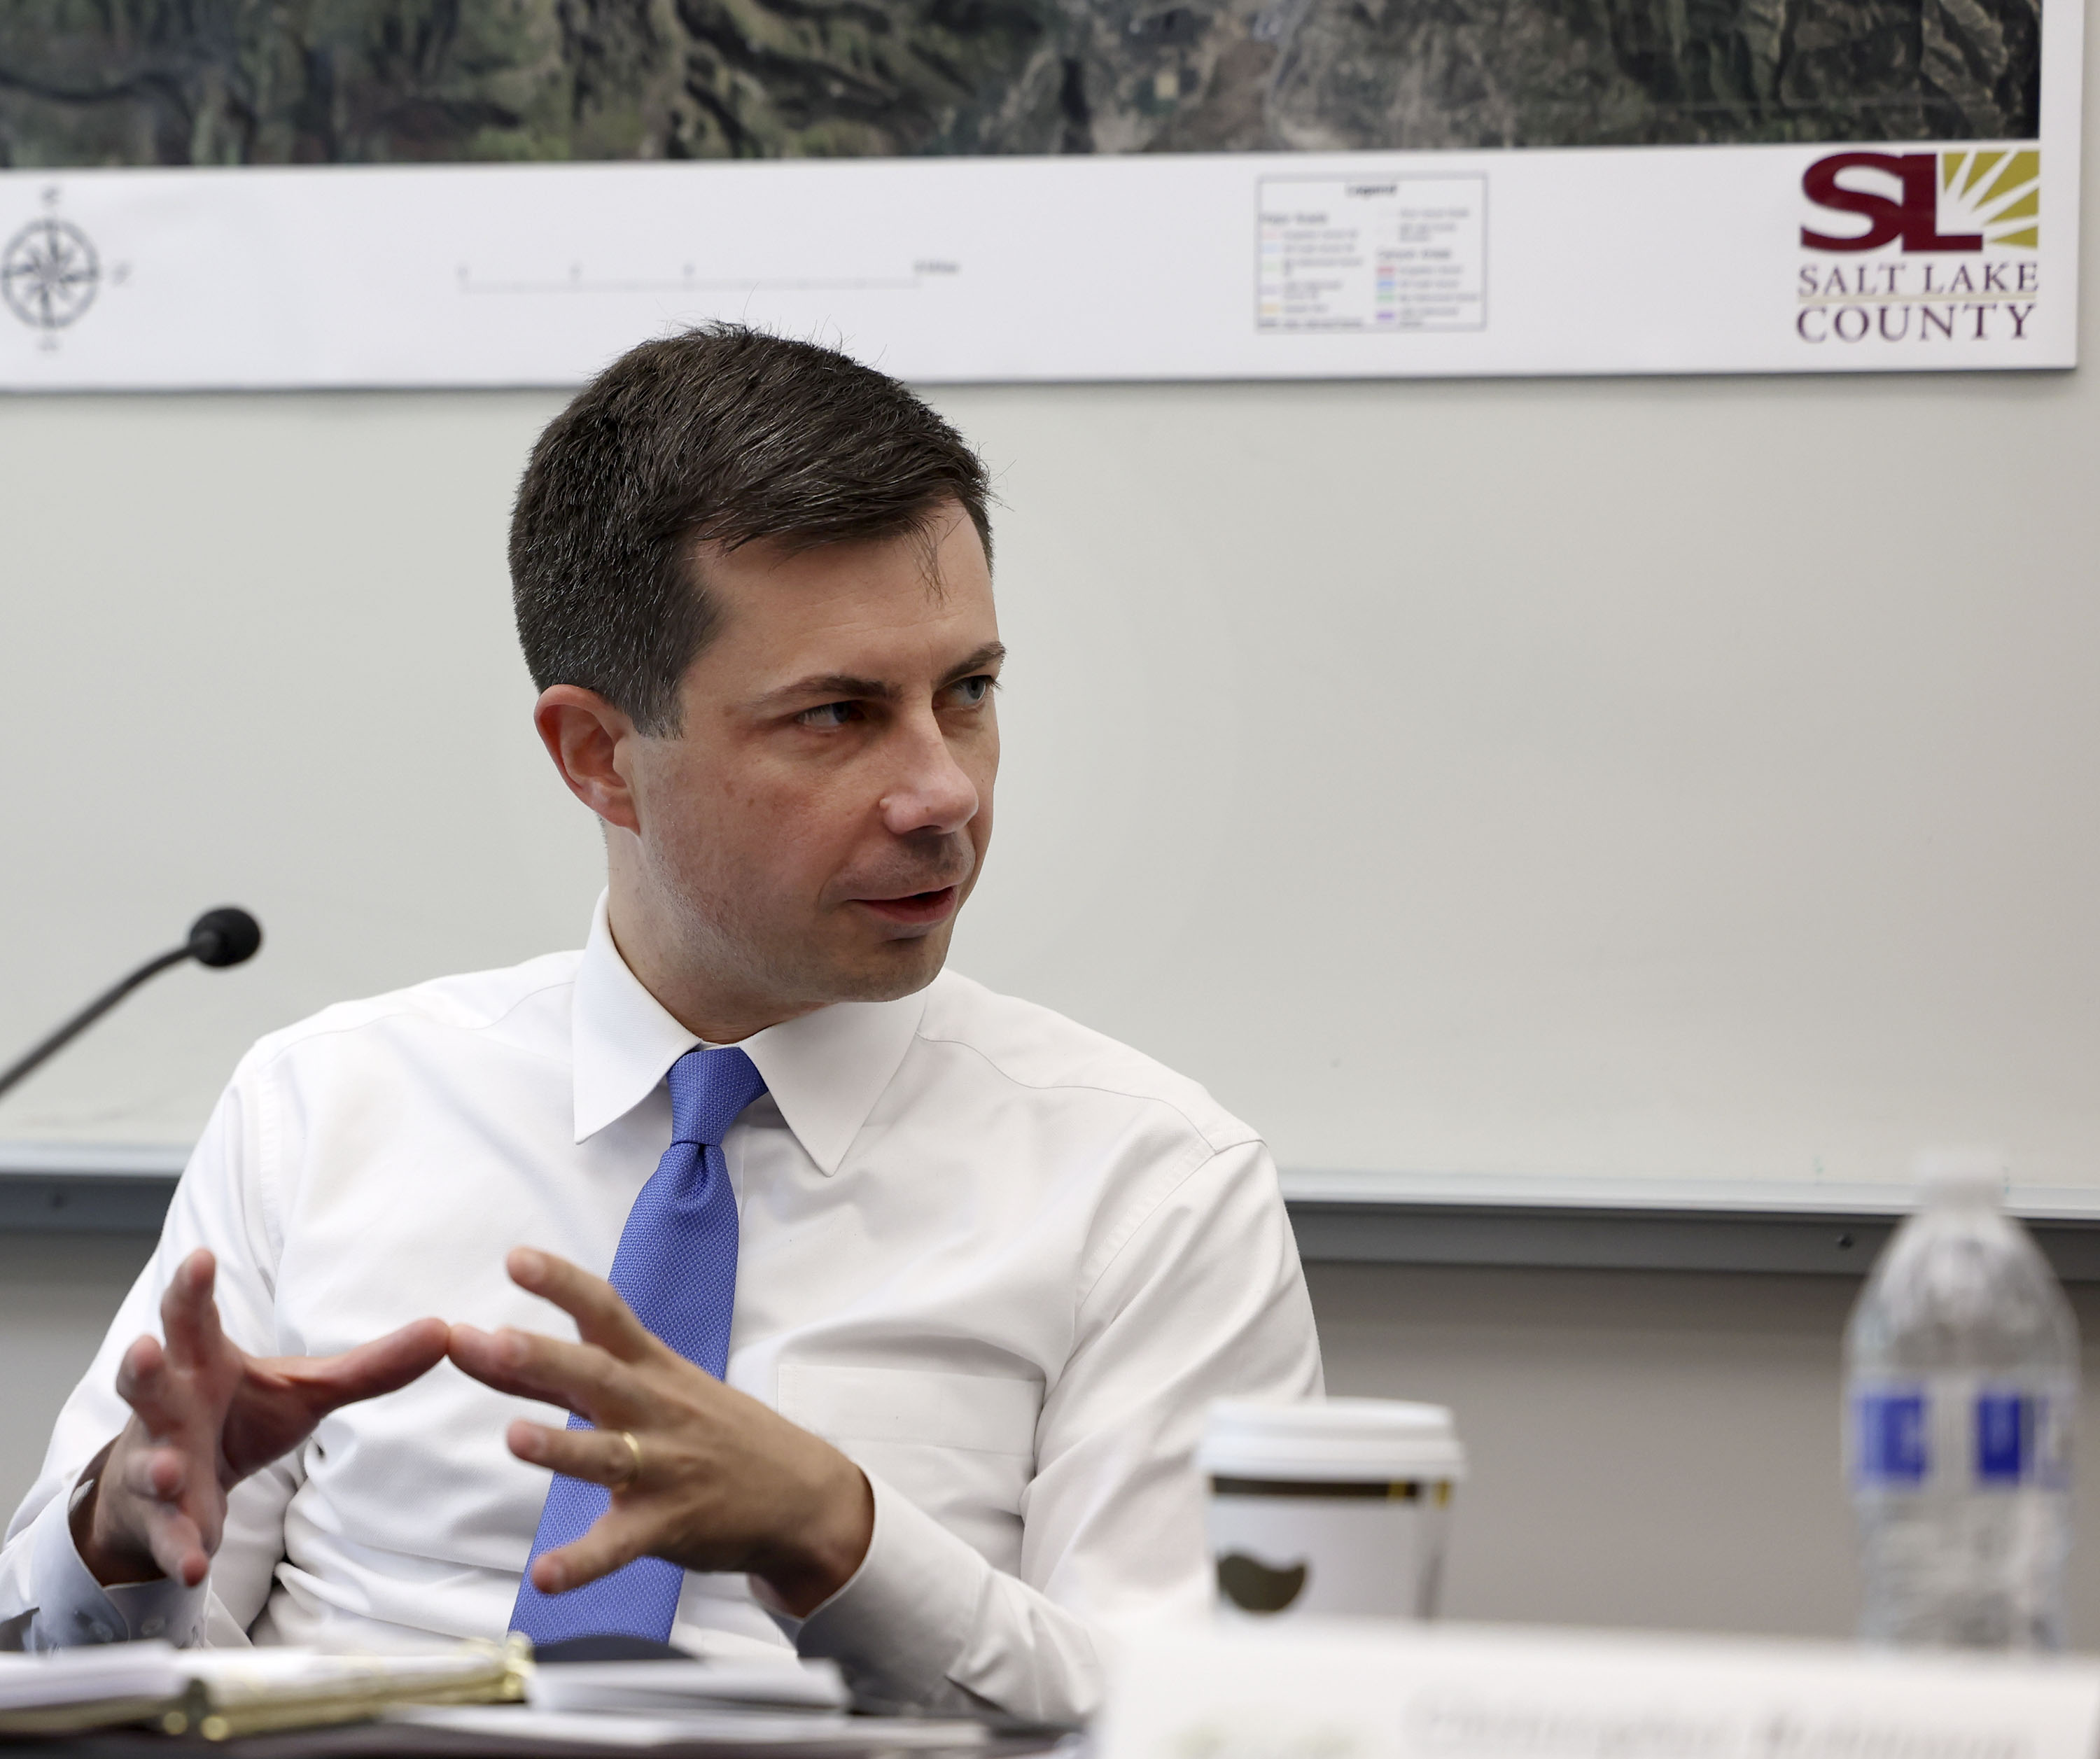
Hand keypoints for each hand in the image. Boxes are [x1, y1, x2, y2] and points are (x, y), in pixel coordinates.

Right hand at [73, 1248, 449, 1589]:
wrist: (172, 1488)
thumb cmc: (236, 1415)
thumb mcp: (305, 1389)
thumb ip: (370, 1366)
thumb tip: (443, 1331)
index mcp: (202, 1362)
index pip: (194, 1317)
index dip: (192, 1288)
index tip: (201, 1256)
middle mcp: (169, 1407)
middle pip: (146, 1378)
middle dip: (143, 1363)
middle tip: (145, 1347)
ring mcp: (156, 1463)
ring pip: (147, 1461)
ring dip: (157, 1465)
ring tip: (171, 1469)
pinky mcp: (161, 1520)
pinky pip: (168, 1534)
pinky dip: (180, 1548)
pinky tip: (195, 1566)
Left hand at [448, 1249, 874, 1617]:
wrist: (799, 1494)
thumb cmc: (716, 1431)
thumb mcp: (657, 1387)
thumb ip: (568, 1377)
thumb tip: (487, 1348)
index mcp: (652, 1369)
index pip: (606, 1313)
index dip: (563, 1284)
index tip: (516, 1259)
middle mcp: (655, 1410)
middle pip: (597, 1377)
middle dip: (545, 1359)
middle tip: (493, 1340)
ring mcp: (663, 1467)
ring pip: (607, 1455)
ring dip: (561, 1448)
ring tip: (516, 1438)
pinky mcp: (668, 1524)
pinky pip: (620, 1546)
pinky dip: (583, 1562)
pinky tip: (546, 1577)